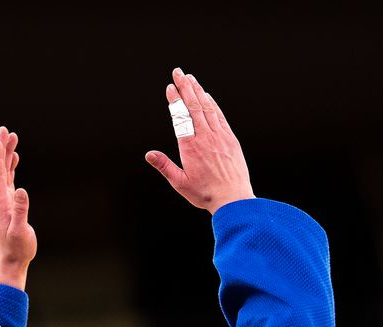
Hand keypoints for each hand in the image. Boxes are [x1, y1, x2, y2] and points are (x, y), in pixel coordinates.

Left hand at [0, 126, 36, 290]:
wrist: (11, 262)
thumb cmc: (18, 249)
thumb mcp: (20, 231)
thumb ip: (21, 211)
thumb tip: (22, 190)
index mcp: (0, 202)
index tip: (1, 136)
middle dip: (2, 149)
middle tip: (6, 130)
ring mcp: (2, 203)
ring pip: (3, 174)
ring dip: (7, 157)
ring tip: (12, 140)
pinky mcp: (8, 207)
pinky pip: (7, 182)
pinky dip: (10, 169)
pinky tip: (14, 162)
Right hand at [145, 69, 254, 213]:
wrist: (233, 198)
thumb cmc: (205, 194)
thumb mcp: (180, 183)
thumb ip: (164, 166)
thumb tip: (149, 154)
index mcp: (190, 147)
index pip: (180, 117)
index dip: (175, 100)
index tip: (170, 87)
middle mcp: (205, 137)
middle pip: (193, 106)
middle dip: (185, 87)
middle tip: (178, 72)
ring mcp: (219, 136)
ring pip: (207, 108)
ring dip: (198, 91)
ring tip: (190, 78)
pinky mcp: (230, 139)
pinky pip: (219, 116)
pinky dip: (212, 104)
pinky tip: (207, 96)